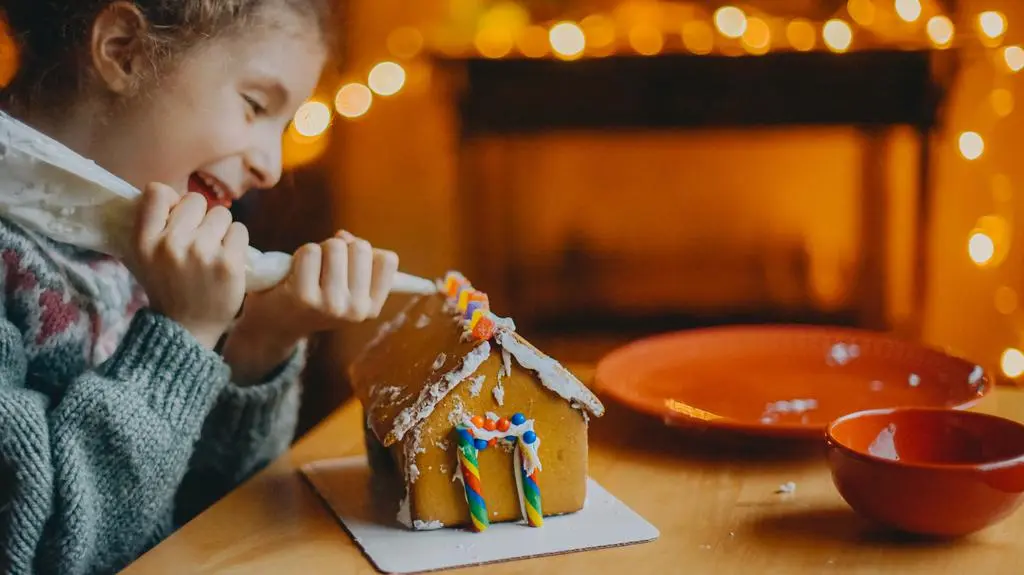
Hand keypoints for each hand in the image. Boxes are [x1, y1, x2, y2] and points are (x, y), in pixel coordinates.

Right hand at [129, 184, 248, 348]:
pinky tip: (227, 259)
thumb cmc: (168, 287)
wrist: (186, 328)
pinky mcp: (228, 262)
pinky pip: (240, 230)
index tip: (177, 218)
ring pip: (221, 214)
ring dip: (221, 230)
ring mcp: (201, 252)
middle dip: (201, 217)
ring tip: (213, 252)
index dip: (172, 201)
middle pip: (196, 200)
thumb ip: (154, 226)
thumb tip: (172, 195)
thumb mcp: (144, 257)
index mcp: (144, 241)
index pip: (157, 192)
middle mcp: (170, 244)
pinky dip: (237, 242)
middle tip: (199, 241)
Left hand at [222, 232, 398, 383]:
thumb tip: (344, 235)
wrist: (274, 326)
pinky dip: (300, 254)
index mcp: (371, 308)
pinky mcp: (304, 296)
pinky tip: (294, 272)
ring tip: (309, 269)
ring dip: (320, 249)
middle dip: (341, 247)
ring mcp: (331, 304)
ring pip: (335, 247)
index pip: (387, 260)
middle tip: (325, 266)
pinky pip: (310, 252)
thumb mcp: (345, 286)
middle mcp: (355, 310)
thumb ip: (355, 260)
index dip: (366, 252)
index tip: (349, 263)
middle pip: (361, 248)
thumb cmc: (313, 297)